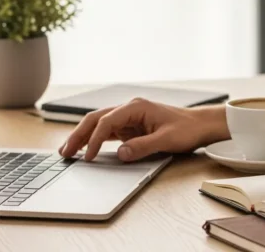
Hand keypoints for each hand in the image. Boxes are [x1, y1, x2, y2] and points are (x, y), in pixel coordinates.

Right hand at [58, 98, 227, 161]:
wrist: (200, 125)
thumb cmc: (186, 129)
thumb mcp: (166, 140)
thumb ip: (143, 146)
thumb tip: (121, 154)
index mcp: (136, 107)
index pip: (107, 122)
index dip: (95, 140)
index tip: (88, 157)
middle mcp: (128, 109)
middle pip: (96, 119)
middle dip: (79, 135)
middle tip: (65, 152)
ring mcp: (128, 118)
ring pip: (99, 125)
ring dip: (83, 137)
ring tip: (68, 152)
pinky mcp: (130, 127)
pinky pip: (108, 132)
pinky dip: (95, 140)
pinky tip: (85, 150)